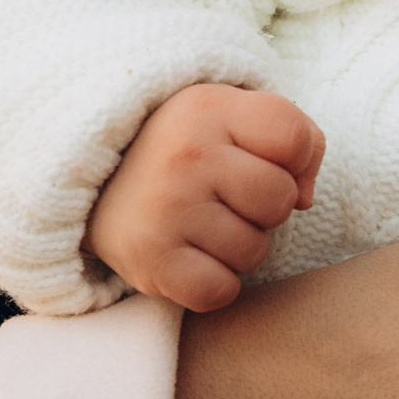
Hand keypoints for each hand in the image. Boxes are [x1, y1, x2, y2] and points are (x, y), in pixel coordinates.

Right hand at [86, 84, 323, 311]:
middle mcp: (186, 154)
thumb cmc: (184, 149)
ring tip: (200, 224)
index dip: (293, 159)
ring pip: (254, 250)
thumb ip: (293, 138)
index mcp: (209, 108)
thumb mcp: (232, 116)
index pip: (295, 139)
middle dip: (263, 207)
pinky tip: (190, 257)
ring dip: (237, 246)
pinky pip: (221, 290)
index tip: (257, 159)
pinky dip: (213, 283)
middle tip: (222, 197)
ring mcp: (166, 208)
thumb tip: (305, 201)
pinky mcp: (150, 259)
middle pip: (281, 200)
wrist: (92, 180)